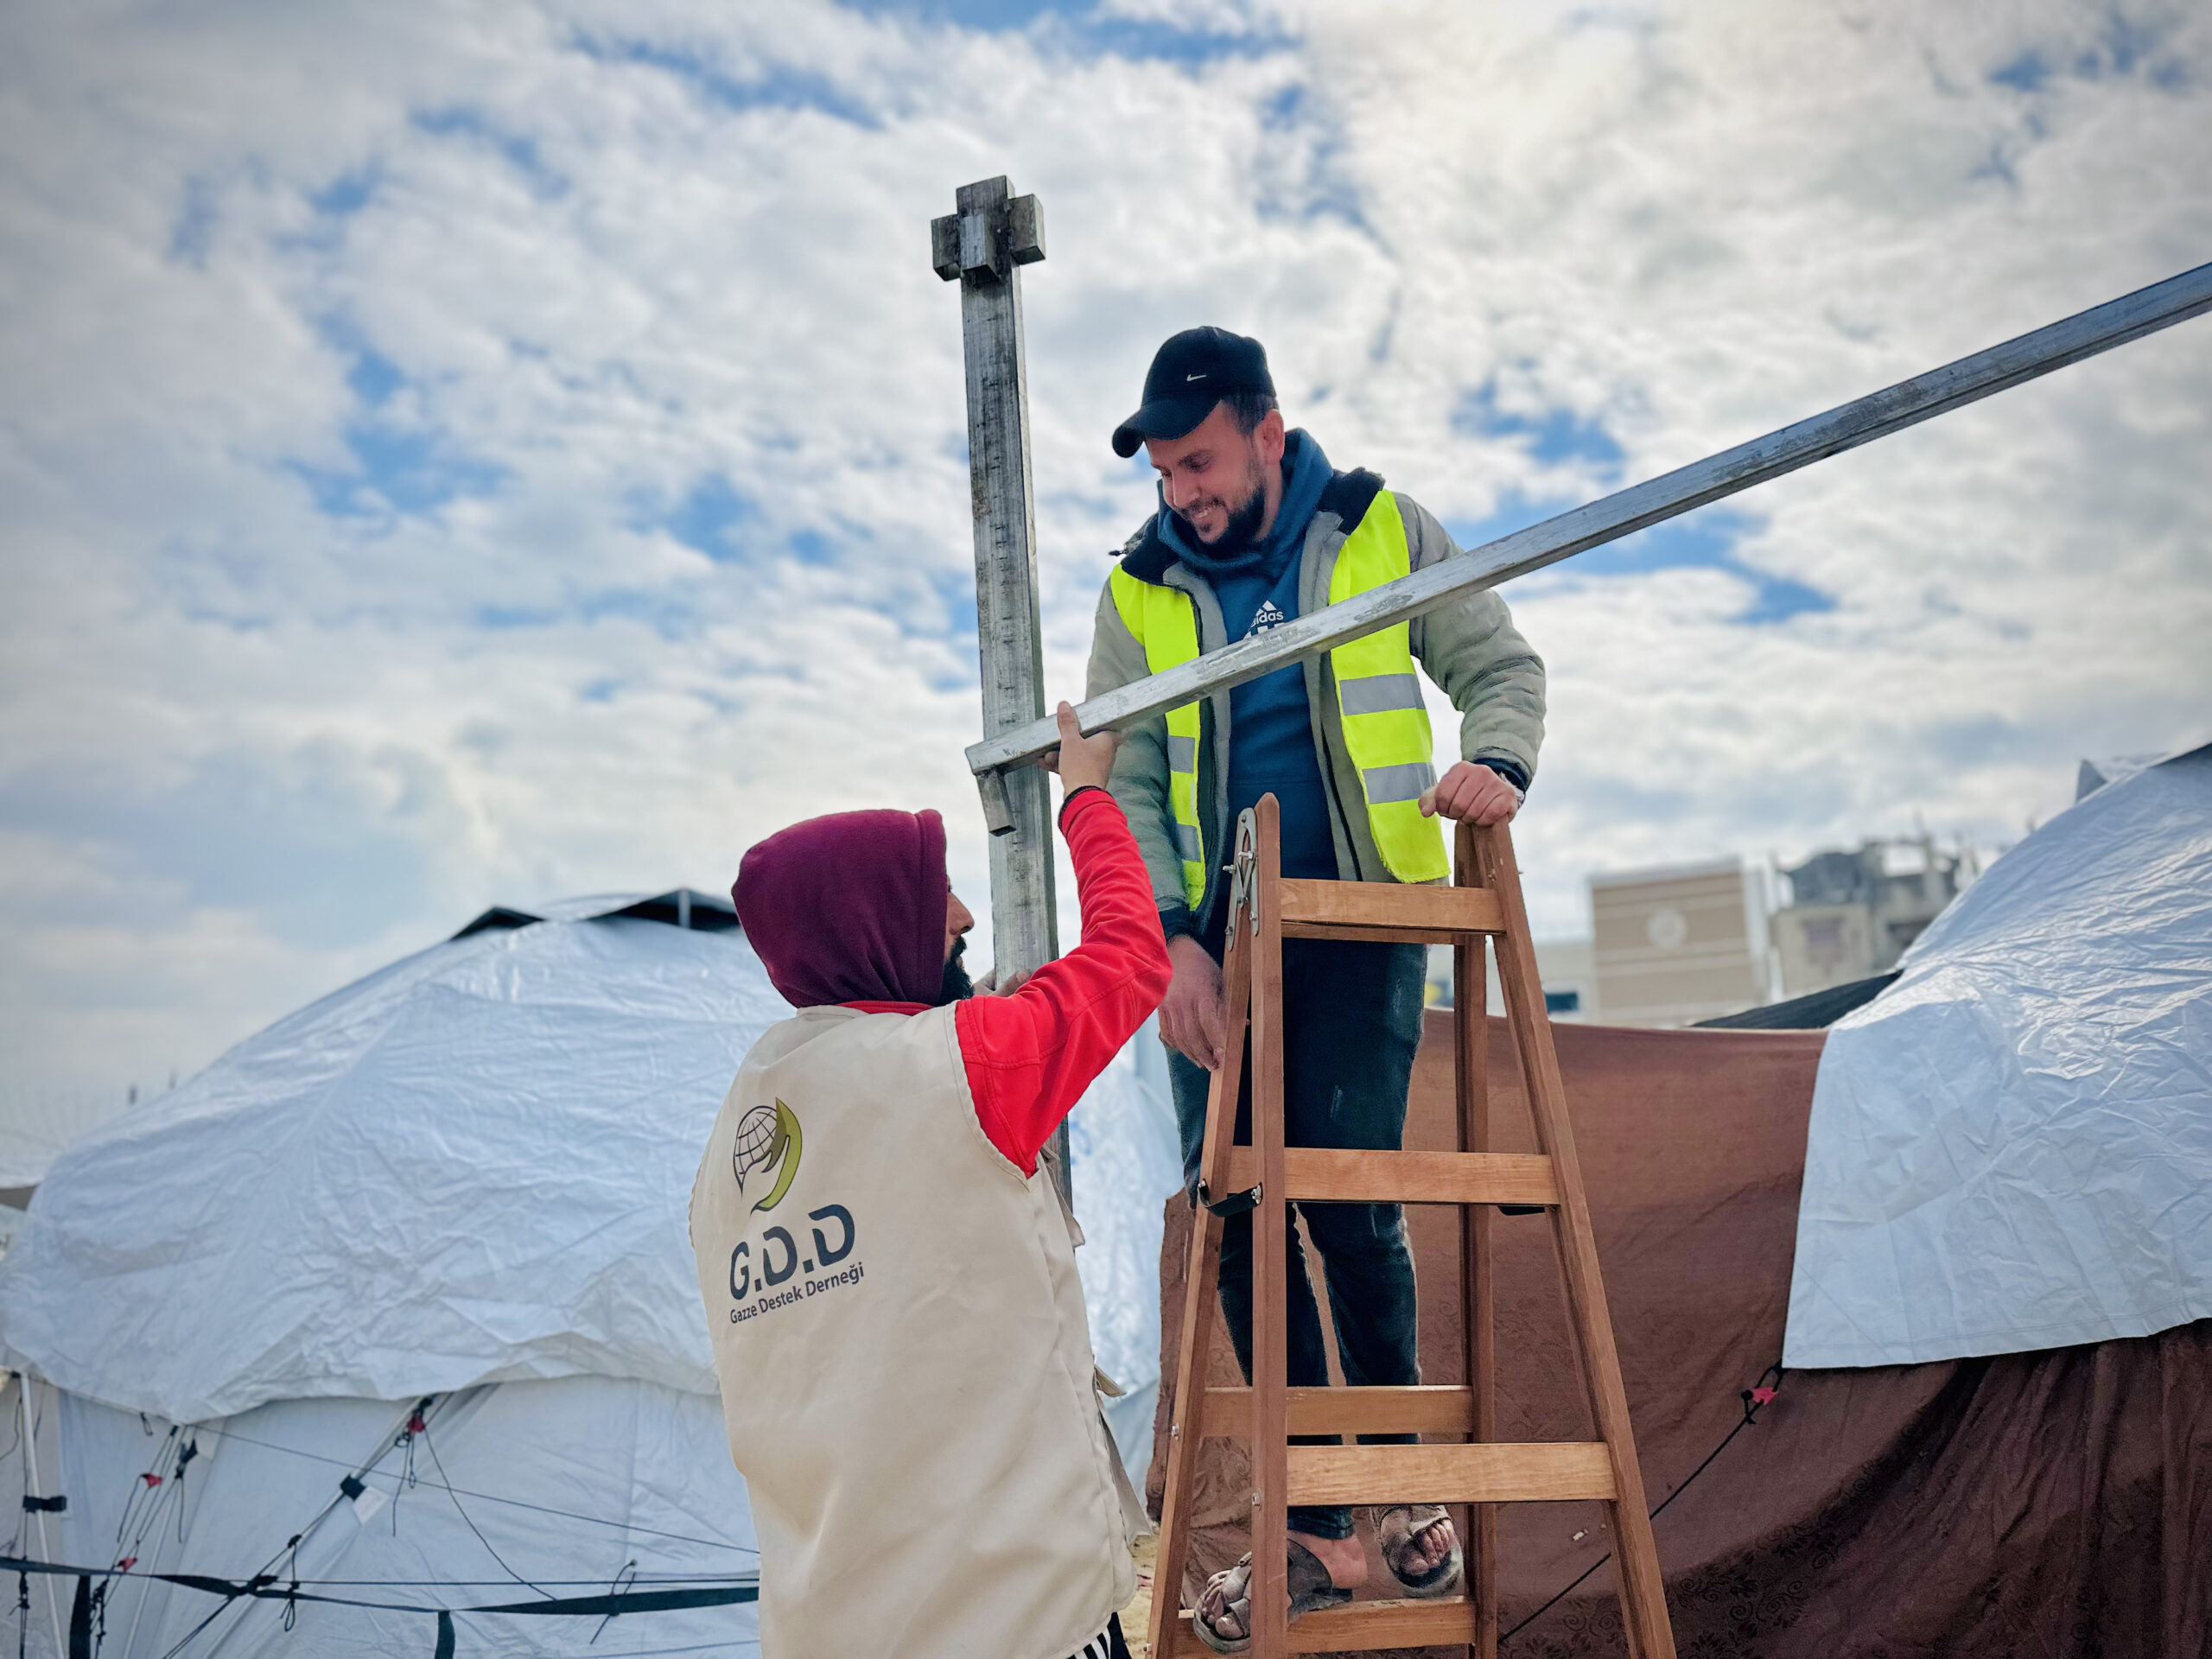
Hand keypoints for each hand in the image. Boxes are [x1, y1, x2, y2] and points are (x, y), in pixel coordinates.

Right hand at [1042, 701, 1119, 794]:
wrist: (1080, 798)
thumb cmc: (1081, 770)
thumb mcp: (1070, 741)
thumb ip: (1067, 723)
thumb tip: (1065, 706)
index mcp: (1108, 741)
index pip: (1112, 726)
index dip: (1101, 722)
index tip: (1091, 719)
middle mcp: (1106, 753)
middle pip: (1089, 739)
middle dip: (1069, 740)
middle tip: (1058, 739)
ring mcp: (1097, 766)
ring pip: (1079, 754)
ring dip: (1062, 753)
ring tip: (1049, 755)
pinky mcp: (1088, 777)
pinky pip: (1075, 766)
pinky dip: (1062, 764)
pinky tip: (1047, 763)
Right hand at [1159, 934, 1226, 1069]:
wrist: (1173, 949)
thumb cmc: (1200, 964)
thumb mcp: (1219, 981)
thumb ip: (1227, 1006)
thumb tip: (1243, 1025)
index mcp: (1201, 993)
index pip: (1209, 1025)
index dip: (1216, 1042)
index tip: (1223, 1057)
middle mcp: (1183, 1001)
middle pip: (1193, 1036)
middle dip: (1205, 1055)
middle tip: (1214, 1066)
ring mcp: (1169, 1006)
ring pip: (1180, 1038)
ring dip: (1191, 1054)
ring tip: (1202, 1062)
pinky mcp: (1160, 1008)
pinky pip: (1168, 1032)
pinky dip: (1177, 1045)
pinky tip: (1186, 1050)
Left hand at [1420, 761, 1520, 825]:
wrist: (1492, 799)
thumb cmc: (1464, 797)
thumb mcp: (1444, 795)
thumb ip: (1429, 801)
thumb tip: (1426, 811)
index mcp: (1461, 767)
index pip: (1443, 794)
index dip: (1442, 809)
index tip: (1447, 810)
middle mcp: (1480, 770)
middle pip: (1458, 804)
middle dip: (1456, 815)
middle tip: (1460, 814)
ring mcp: (1496, 782)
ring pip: (1474, 810)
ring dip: (1470, 819)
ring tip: (1471, 816)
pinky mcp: (1508, 795)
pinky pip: (1491, 814)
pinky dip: (1483, 821)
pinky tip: (1483, 818)